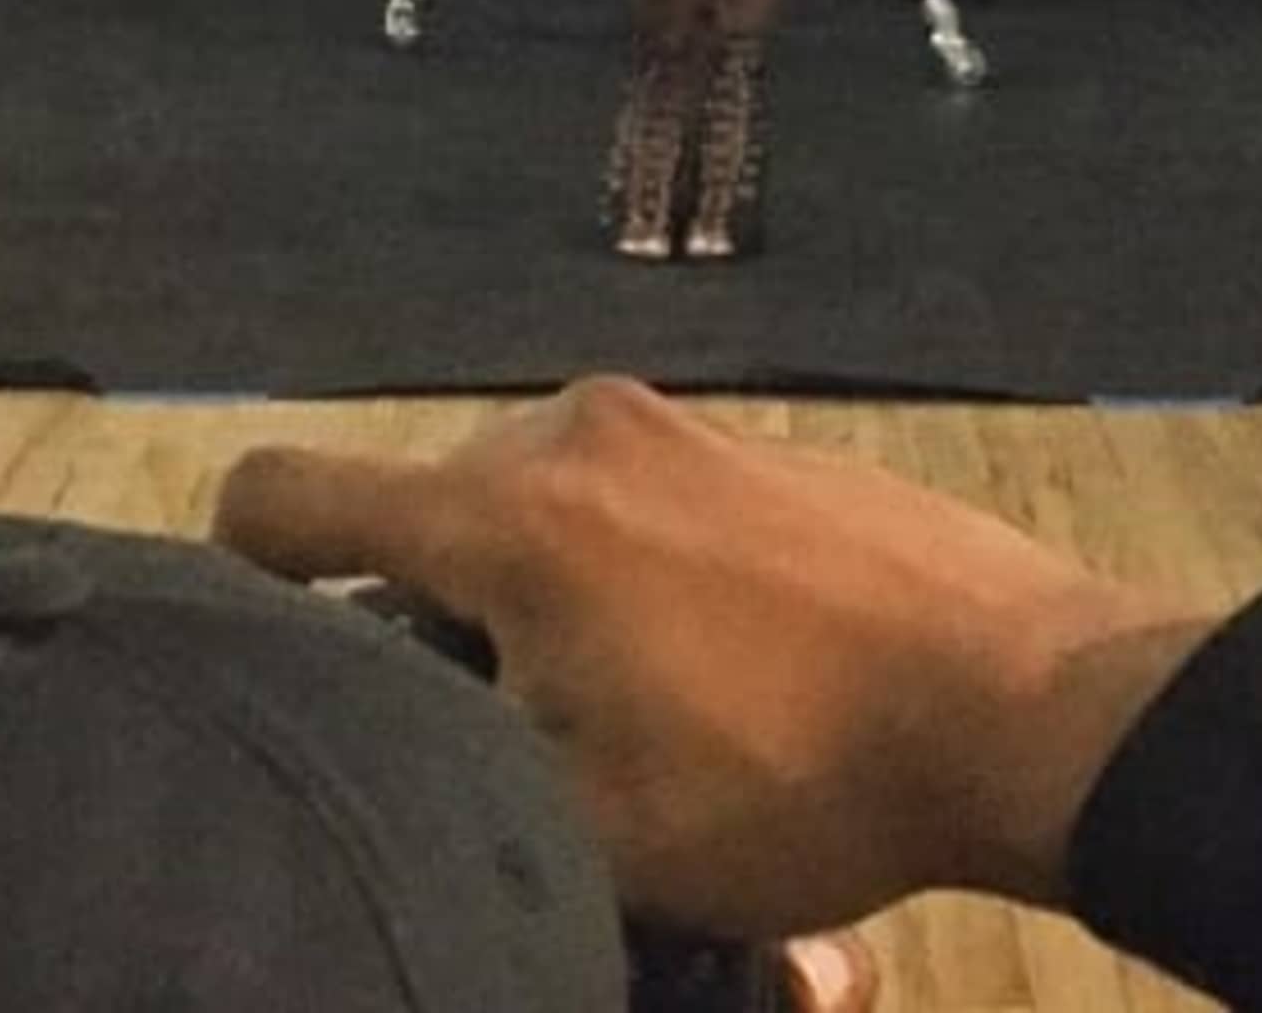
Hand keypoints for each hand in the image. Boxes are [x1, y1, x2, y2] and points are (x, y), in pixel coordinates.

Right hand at [214, 379, 1213, 942]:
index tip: (271, 662)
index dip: (238, 575)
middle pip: (421, 518)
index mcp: (503, 513)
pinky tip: (706, 681)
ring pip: (533, 517)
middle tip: (491, 751)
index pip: (286, 494)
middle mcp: (569, 432)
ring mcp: (674, 426)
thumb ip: (454, 779)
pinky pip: (631, 507)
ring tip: (616, 731)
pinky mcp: (754, 445)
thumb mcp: (591, 835)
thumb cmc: (791, 778)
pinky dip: (625, 584)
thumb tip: (390, 760)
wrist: (1023, 701)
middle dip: (429, 629)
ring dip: (539, 613)